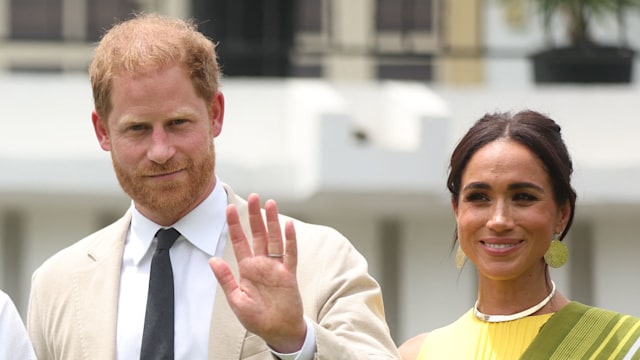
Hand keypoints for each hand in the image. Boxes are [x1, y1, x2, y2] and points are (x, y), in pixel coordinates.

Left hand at [209, 193, 305, 352]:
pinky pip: (290, 254)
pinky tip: (288, 226)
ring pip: (274, 239)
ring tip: (271, 204)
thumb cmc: (256, 318)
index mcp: (247, 269)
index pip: (240, 242)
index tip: (229, 209)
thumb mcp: (236, 299)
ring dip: (273, 222)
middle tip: (255, 196)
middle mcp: (261, 264)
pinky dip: (290, 240)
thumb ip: (226, 279)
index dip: (235, 225)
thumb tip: (212, 260)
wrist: (277, 331)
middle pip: (258, 234)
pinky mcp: (289, 274)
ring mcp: (276, 267)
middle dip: (255, 216)